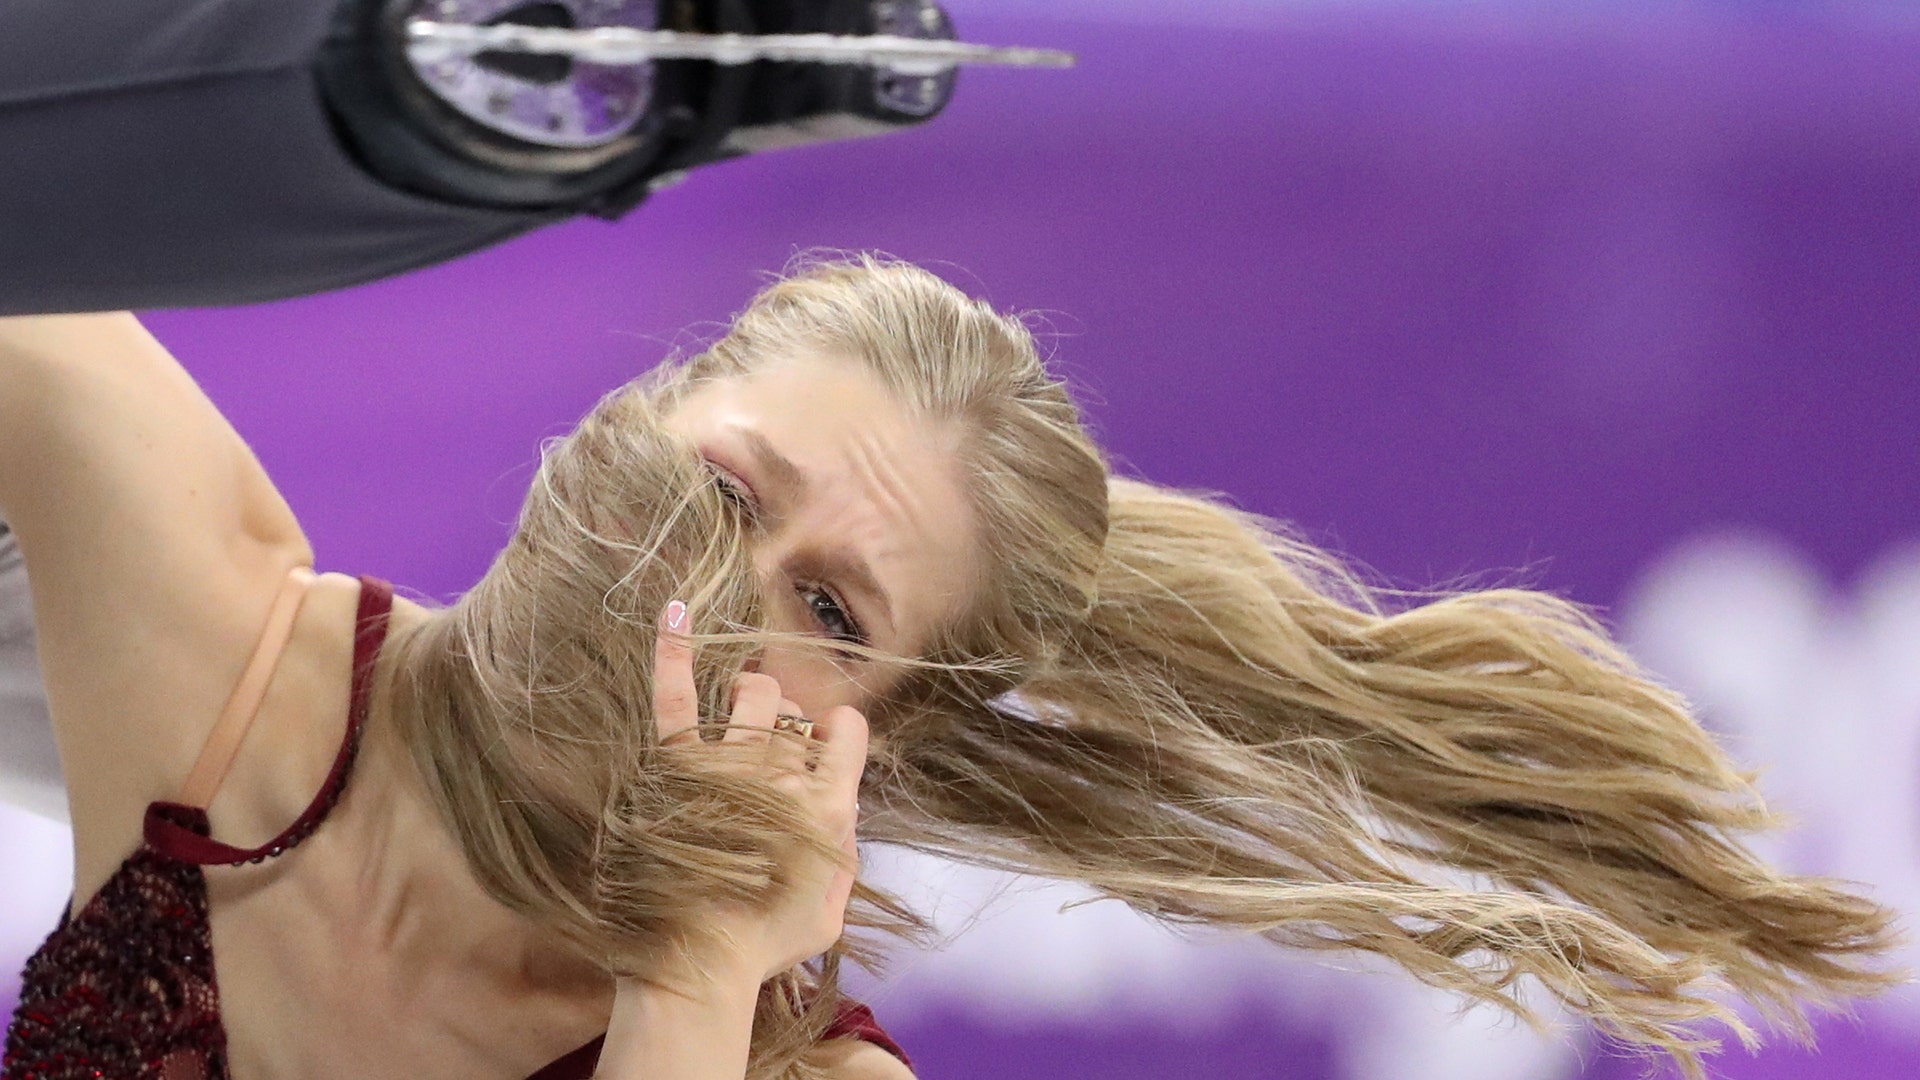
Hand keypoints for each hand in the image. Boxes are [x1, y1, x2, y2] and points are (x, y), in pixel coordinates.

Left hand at [649, 599, 866, 987]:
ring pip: (752, 693)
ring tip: (743, 712)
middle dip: (786, 725)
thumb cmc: (765, 945)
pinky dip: (673, 653)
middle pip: (795, 714)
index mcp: (829, 805)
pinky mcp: (675, 768)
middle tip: (768, 757)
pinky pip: (676, 699)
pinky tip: (675, 612)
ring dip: (752, 698)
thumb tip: (841, 808)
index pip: (845, 730)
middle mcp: (783, 773)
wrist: (696, 962)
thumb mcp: (831, 909)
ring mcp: (728, 764)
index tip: (821, 757)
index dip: (835, 738)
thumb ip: (845, 853)